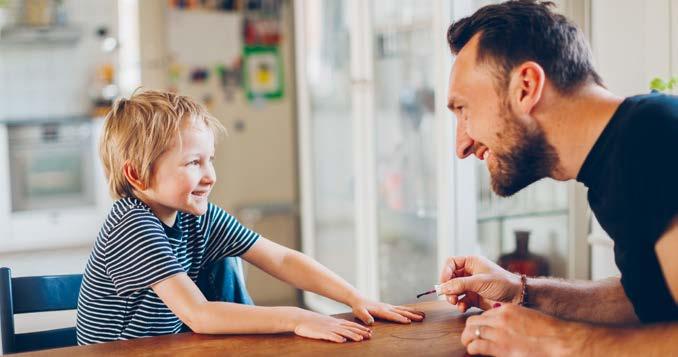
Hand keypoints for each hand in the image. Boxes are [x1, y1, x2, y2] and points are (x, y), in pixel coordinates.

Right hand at [293, 308, 371, 342]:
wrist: (300, 318)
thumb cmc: (313, 322)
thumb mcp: (326, 323)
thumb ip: (335, 326)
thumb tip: (343, 332)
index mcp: (335, 322)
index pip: (351, 324)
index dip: (361, 328)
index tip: (370, 331)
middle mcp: (333, 324)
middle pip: (349, 328)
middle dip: (360, 332)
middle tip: (370, 335)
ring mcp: (327, 328)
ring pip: (342, 332)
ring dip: (352, 335)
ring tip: (360, 339)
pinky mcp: (320, 333)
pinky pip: (329, 336)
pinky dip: (336, 338)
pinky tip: (342, 341)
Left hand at [350, 297, 424, 324]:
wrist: (359, 300)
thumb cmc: (359, 308)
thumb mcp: (359, 312)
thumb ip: (365, 317)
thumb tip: (371, 322)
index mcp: (381, 310)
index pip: (392, 316)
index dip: (400, 319)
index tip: (409, 322)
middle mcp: (387, 308)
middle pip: (401, 312)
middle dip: (412, 315)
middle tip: (422, 318)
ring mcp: (389, 306)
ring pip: (404, 310)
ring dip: (413, 312)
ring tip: (423, 315)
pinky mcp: (390, 306)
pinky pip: (401, 308)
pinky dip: (409, 310)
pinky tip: (415, 312)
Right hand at [439, 256, 520, 311]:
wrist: (518, 297)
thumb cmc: (503, 283)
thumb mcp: (480, 282)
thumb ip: (460, 284)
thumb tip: (443, 287)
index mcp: (471, 263)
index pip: (451, 263)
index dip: (445, 272)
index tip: (443, 283)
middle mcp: (469, 273)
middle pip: (450, 278)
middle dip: (448, 287)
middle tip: (450, 297)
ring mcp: (471, 286)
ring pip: (454, 290)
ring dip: (452, 297)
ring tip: (455, 302)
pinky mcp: (474, 298)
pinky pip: (462, 300)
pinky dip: (460, 304)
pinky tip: (463, 307)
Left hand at [461, 304, 585, 355]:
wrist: (558, 340)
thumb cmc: (547, 332)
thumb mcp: (527, 318)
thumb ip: (513, 320)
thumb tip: (504, 328)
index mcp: (506, 309)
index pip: (484, 315)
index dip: (480, 325)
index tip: (480, 332)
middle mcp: (499, 317)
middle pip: (473, 321)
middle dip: (469, 330)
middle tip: (468, 339)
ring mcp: (499, 331)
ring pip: (471, 332)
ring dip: (467, 339)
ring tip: (468, 345)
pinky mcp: (500, 346)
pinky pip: (477, 345)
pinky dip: (472, 348)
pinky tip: (473, 352)